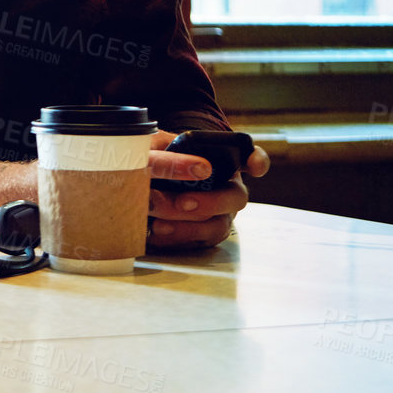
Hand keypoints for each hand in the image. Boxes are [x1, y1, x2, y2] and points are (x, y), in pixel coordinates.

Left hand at [145, 131, 269, 248]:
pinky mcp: (201, 235)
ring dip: (189, 227)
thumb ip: (163, 152)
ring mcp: (216, 214)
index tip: (254, 167)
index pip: (248, 158)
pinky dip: (175, 239)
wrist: (136, 187)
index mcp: (218, 162)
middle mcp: (224, 189)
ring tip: (158, 224)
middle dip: (211, 202)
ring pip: (217, 226)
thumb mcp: (152, 148)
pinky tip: (155, 233)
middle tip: (183, 202)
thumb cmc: (150, 161)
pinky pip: (197, 243)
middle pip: (236, 198)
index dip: (256, 161)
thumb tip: (183, 163)